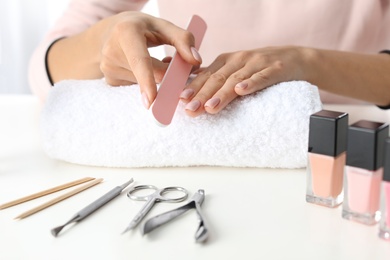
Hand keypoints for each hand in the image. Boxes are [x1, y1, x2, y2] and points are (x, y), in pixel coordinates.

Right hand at [48, 12, 201, 107]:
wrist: (111, 32)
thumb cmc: (142, 28)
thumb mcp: (162, 25)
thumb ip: (183, 40)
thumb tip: (196, 61)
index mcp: (125, 33)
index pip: (140, 61)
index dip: (147, 81)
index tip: (152, 101)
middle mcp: (112, 51)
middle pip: (151, 76)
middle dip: (169, 76)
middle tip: (173, 63)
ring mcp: (109, 69)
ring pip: (146, 84)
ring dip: (157, 77)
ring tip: (152, 59)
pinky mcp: (111, 81)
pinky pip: (138, 87)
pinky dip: (147, 82)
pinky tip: (142, 69)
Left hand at [180, 46, 308, 116]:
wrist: (297, 59)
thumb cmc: (261, 67)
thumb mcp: (237, 69)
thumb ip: (216, 77)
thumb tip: (191, 87)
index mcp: (227, 61)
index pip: (206, 74)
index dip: (193, 86)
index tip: (180, 100)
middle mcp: (239, 59)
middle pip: (218, 78)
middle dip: (202, 94)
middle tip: (191, 109)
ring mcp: (258, 63)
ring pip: (236, 79)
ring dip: (222, 93)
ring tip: (210, 107)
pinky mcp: (275, 69)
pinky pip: (262, 77)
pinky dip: (251, 83)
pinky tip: (241, 90)